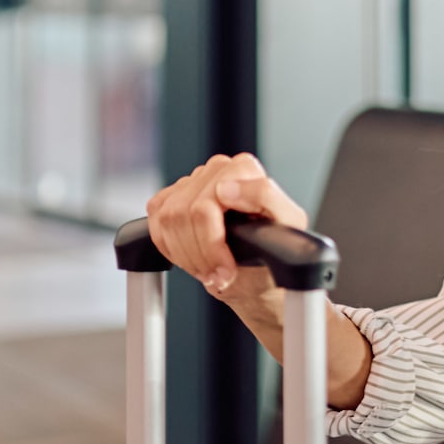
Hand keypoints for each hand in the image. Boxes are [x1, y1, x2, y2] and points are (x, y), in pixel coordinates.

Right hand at [144, 153, 308, 311]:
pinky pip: (155, 221)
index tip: (226, 269)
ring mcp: (191, 182)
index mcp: (243, 169)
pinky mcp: (170, 197)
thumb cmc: (274, 252)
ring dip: (185, 255)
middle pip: (185, 213)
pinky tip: (191, 257)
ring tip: (207, 269)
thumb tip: (225, 189)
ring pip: (168, 219)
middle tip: (217, 274)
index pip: (207, 204)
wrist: (257, 274)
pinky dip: (169, 247)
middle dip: (199, 254)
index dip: (212, 244)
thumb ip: (266, 197)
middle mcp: (216, 169)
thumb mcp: (289, 225)